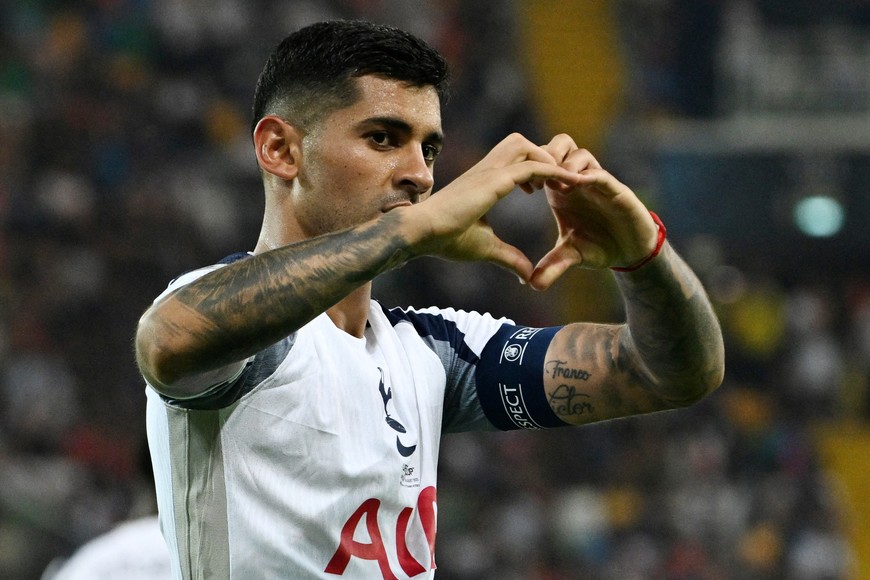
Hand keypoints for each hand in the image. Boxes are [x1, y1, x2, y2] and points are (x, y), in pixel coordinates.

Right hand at [406, 133, 580, 281]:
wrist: (421, 233)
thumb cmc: (445, 239)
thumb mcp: (486, 248)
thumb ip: (509, 257)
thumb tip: (527, 275)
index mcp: (482, 181)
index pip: (512, 160)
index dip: (532, 169)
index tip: (543, 190)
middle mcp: (486, 170)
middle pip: (520, 142)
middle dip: (541, 156)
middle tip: (552, 184)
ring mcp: (489, 171)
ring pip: (526, 146)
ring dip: (547, 159)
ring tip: (560, 182)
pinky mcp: (494, 180)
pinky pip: (531, 166)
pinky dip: (553, 171)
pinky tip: (568, 183)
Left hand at [529, 134, 658, 290]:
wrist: (632, 251)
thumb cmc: (600, 246)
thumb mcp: (572, 256)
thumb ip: (552, 266)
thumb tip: (532, 285)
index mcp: (562, 190)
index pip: (544, 162)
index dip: (531, 168)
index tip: (523, 186)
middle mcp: (578, 181)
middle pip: (560, 145)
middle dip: (546, 155)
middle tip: (538, 178)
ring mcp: (598, 182)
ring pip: (580, 154)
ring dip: (566, 164)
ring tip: (557, 184)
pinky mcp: (616, 189)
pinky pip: (602, 174)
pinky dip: (589, 175)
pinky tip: (579, 185)